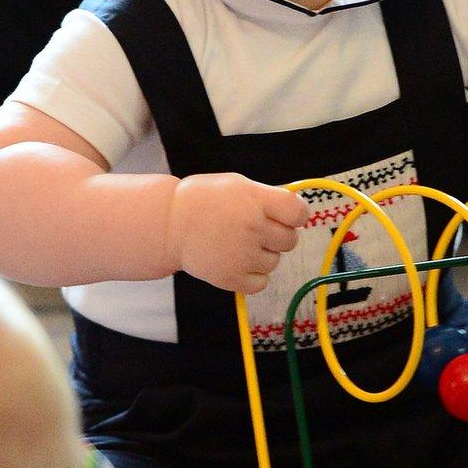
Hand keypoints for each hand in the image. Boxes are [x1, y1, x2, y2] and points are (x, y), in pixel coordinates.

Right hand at [167, 173, 308, 292]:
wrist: (168, 225)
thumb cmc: (203, 201)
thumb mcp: (236, 185)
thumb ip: (266, 197)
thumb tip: (294, 212)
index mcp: (255, 200)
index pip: (299, 212)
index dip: (296, 215)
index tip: (285, 216)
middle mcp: (253, 227)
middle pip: (290, 240)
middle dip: (277, 236)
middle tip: (255, 231)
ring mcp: (243, 255)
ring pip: (275, 262)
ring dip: (263, 255)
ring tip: (239, 245)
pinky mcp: (232, 278)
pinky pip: (261, 282)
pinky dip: (253, 275)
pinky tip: (238, 262)